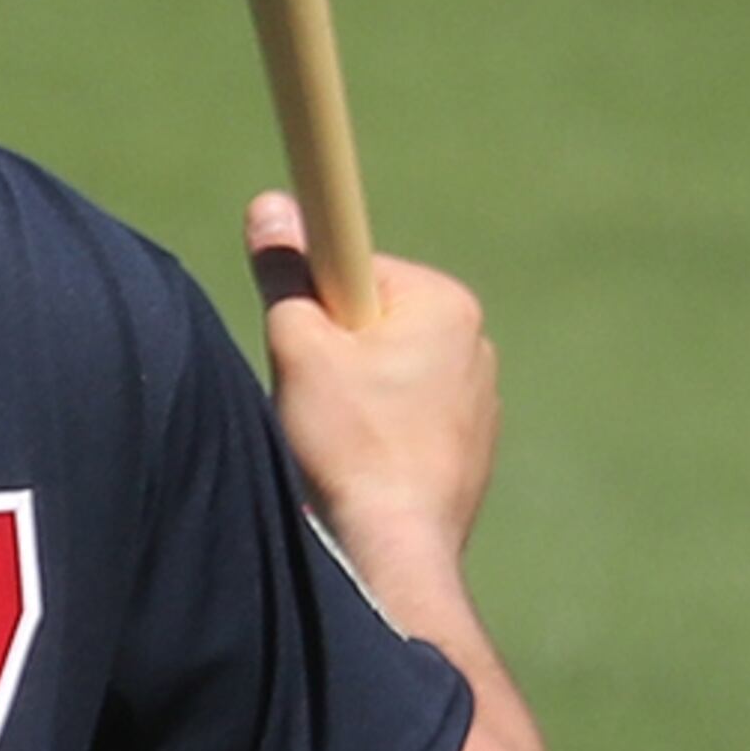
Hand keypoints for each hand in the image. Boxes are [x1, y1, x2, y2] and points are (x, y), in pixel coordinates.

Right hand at [244, 191, 498, 603]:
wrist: (394, 546)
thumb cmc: (350, 442)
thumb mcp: (300, 346)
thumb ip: (286, 272)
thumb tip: (270, 205)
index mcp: (445, 303)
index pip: (354, 266)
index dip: (311, 297)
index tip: (299, 333)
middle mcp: (475, 341)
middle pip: (370, 316)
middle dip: (332, 347)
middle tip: (310, 392)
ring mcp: (479, 395)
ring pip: (387, 367)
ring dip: (353, 389)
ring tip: (336, 434)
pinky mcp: (471, 441)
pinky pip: (407, 410)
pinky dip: (377, 426)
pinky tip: (360, 459)